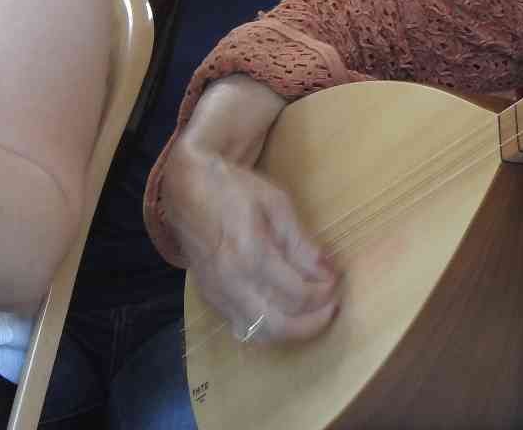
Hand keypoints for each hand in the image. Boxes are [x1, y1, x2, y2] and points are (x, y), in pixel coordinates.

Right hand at [166, 143, 338, 343]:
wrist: (186, 190)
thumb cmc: (234, 190)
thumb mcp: (276, 203)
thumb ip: (300, 241)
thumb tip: (326, 269)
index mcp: (250, 255)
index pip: (296, 294)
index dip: (323, 293)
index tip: (336, 281)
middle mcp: (231, 283)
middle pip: (278, 325)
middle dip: (312, 321)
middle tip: (332, 305)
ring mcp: (217, 295)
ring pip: (259, 334)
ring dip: (292, 330)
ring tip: (314, 313)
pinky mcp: (210, 299)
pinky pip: (242, 327)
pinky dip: (268, 327)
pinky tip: (286, 311)